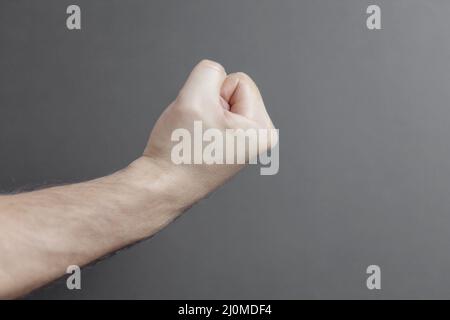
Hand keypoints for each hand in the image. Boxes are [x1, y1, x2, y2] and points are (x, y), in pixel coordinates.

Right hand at [138, 59, 276, 200]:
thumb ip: (209, 70)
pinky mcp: (227, 145)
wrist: (161, 186)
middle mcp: (258, 138)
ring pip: (217, 103)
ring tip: (194, 138)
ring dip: (200, 113)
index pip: (238, 80)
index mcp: (263, 130)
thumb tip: (215, 73)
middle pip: (230, 91)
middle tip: (196, 130)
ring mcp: (242, 143)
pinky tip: (193, 144)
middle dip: (207, 103)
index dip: (212, 94)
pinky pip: (211, 117)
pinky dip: (197, 123)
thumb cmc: (180, 153)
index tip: (203, 122)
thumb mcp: (195, 97)